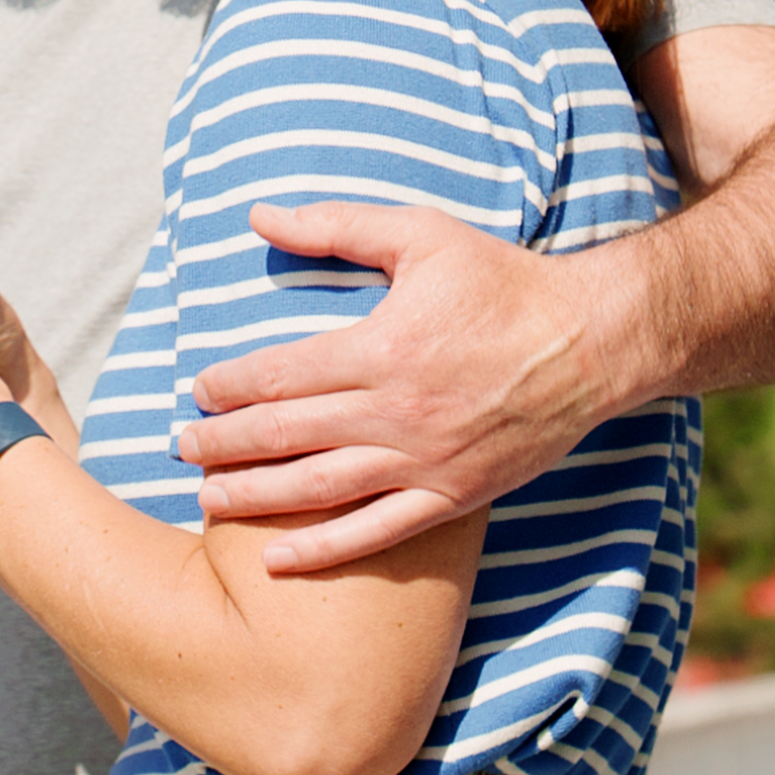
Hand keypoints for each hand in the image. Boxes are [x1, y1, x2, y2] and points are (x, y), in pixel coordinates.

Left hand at [170, 201, 638, 574]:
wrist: (594, 341)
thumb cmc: (502, 282)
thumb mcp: (420, 235)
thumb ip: (336, 225)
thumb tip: (257, 215)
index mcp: (382, 348)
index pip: (281, 374)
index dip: (231, 386)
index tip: (199, 390)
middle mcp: (397, 412)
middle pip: (288, 433)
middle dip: (225, 443)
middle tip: (180, 446)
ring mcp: (425, 461)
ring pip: (321, 488)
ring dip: (256, 496)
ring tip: (207, 499)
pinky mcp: (454, 495)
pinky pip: (378, 531)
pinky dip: (324, 550)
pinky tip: (276, 560)